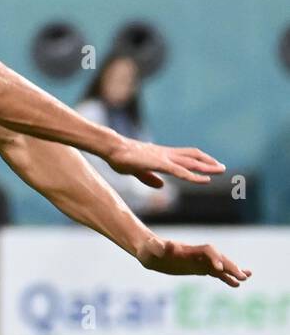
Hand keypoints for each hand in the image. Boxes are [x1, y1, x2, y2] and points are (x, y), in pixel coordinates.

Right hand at [104, 135, 223, 187]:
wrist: (112, 148)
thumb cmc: (120, 157)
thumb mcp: (137, 171)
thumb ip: (150, 178)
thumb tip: (161, 186)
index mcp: (160, 155)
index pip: (184, 155)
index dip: (198, 160)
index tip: (209, 165)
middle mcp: (165, 154)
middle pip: (192, 157)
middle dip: (207, 162)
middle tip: (222, 168)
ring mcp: (164, 158)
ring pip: (191, 162)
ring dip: (207, 167)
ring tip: (221, 170)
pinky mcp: (160, 164)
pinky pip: (181, 171)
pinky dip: (194, 176)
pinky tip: (205, 180)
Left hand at [138, 237, 251, 287]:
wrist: (148, 251)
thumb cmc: (148, 250)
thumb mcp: (149, 249)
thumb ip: (157, 247)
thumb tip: (164, 244)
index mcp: (187, 249)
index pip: (207, 250)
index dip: (215, 257)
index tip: (220, 269)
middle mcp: (196, 254)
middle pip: (218, 257)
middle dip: (230, 265)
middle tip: (242, 276)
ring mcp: (198, 261)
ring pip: (220, 265)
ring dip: (232, 271)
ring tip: (246, 278)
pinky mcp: (198, 268)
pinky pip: (215, 273)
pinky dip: (226, 278)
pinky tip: (236, 284)